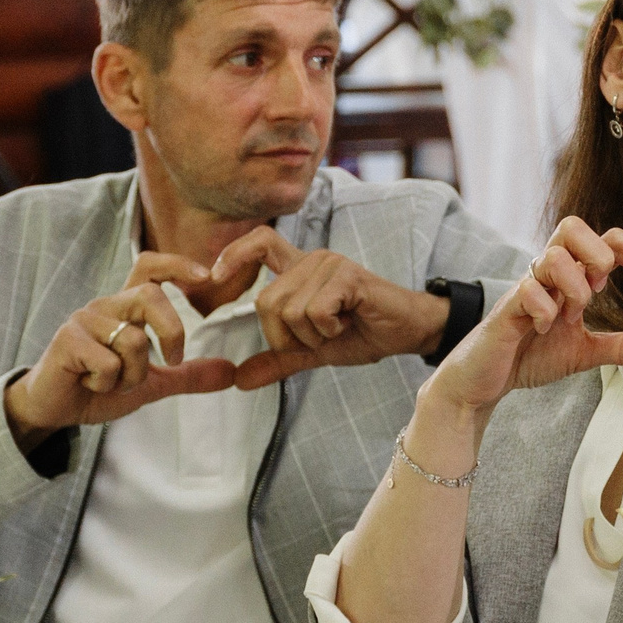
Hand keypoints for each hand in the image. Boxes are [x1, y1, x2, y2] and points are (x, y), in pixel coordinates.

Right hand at [1, 258, 241, 447]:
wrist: (55, 410)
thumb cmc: (98, 387)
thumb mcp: (152, 384)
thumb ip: (189, 375)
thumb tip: (231, 372)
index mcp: (125, 308)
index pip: (150, 267)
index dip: (178, 264)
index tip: (206, 276)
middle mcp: (105, 305)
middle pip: (151, 296)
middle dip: (172, 332)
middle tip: (171, 362)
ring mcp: (84, 320)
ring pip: (133, 340)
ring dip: (132, 376)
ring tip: (112, 382)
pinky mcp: (67, 340)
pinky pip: (109, 363)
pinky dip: (109, 384)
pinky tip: (91, 384)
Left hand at [192, 227, 451, 390]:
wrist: (408, 332)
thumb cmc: (364, 333)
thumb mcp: (313, 351)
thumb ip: (277, 360)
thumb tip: (238, 380)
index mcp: (299, 270)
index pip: (258, 242)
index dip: (232, 254)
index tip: (214, 279)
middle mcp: (311, 259)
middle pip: (266, 301)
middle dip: (286, 336)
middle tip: (319, 337)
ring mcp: (329, 264)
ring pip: (289, 311)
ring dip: (312, 336)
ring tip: (338, 329)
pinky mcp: (346, 275)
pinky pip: (314, 312)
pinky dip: (328, 331)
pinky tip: (349, 323)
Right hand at [426, 217, 622, 417]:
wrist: (486, 380)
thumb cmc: (530, 355)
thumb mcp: (586, 352)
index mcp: (570, 277)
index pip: (606, 240)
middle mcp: (547, 273)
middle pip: (573, 225)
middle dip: (599, 253)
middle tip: (602, 289)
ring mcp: (525, 287)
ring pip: (554, 255)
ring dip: (574, 287)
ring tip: (571, 317)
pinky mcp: (506, 308)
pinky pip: (527, 290)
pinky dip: (546, 311)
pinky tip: (547, 331)